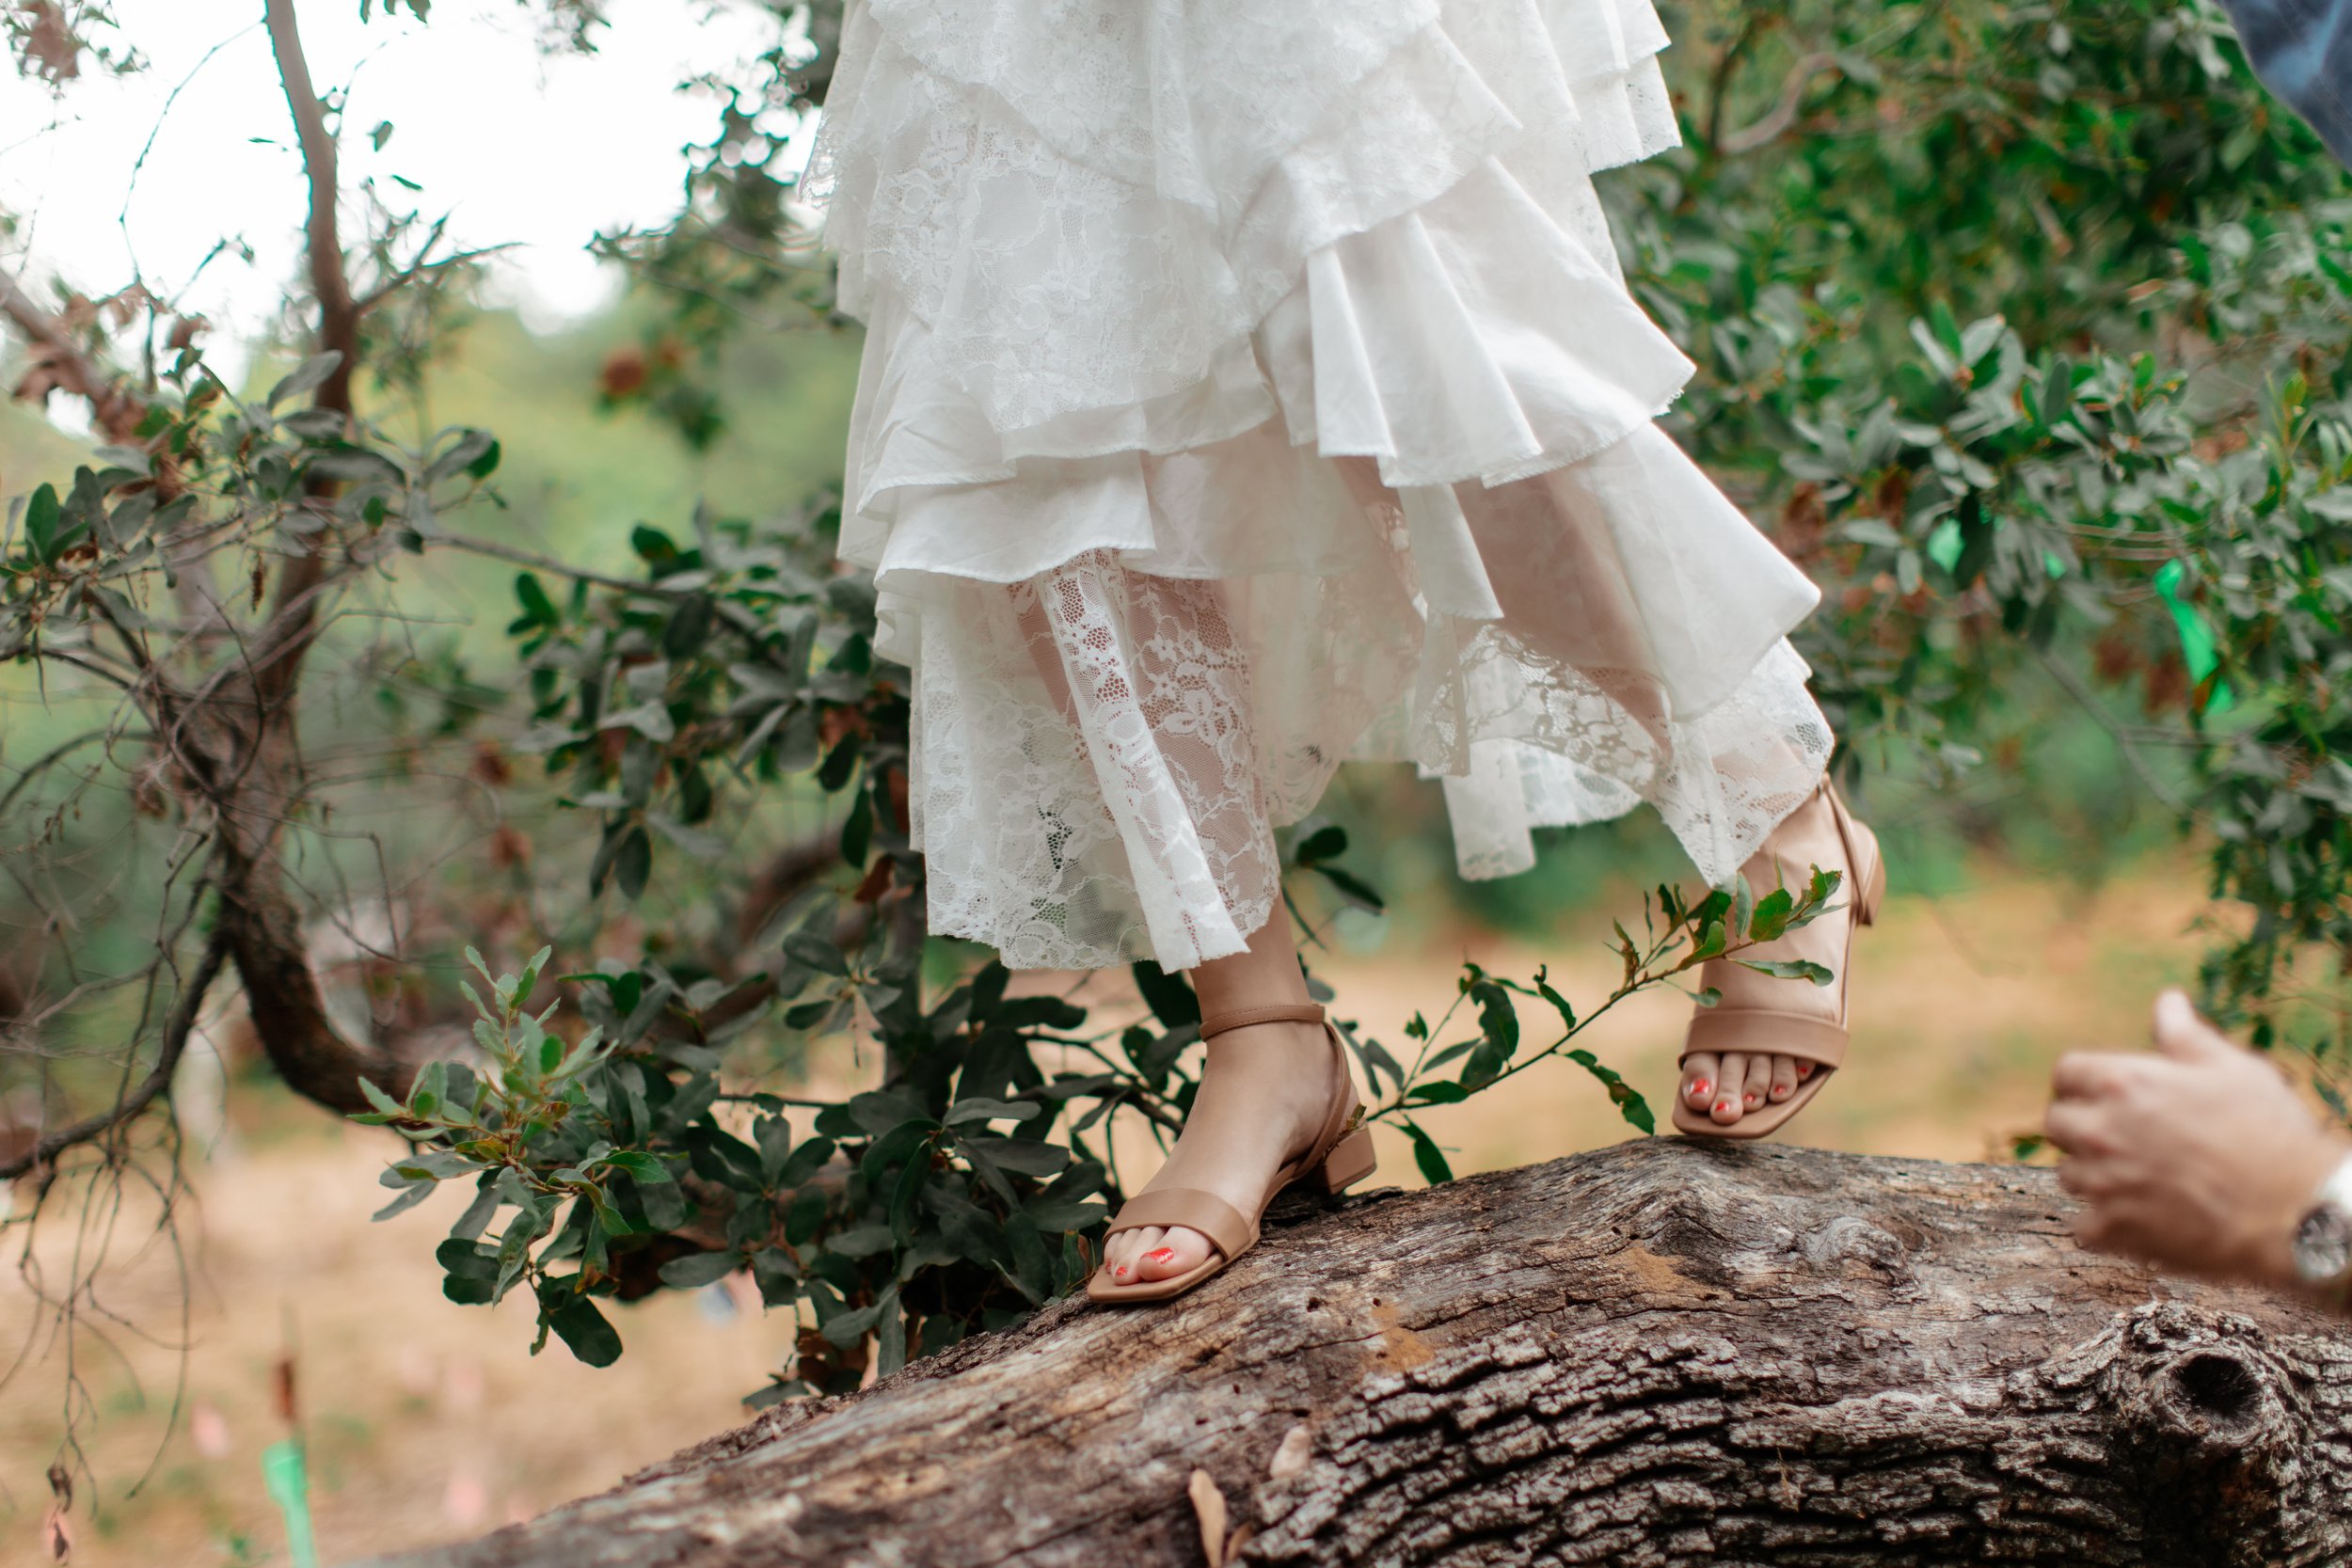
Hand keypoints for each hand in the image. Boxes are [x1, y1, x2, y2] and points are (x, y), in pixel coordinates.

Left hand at [2045, 989, 2349, 1291]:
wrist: (2298, 1210)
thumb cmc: (2269, 1134)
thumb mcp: (2233, 1069)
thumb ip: (2186, 1036)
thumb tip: (2168, 1002)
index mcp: (2123, 1083)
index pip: (2067, 1072)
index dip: (2084, 1082)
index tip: (2102, 1094)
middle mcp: (2102, 1130)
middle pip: (2057, 1124)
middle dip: (2083, 1128)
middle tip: (2121, 1139)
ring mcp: (2103, 1183)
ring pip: (2069, 1176)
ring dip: (2094, 1177)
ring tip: (2138, 1180)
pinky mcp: (2114, 1230)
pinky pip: (2084, 1230)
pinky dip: (2104, 1228)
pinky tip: (2137, 1221)